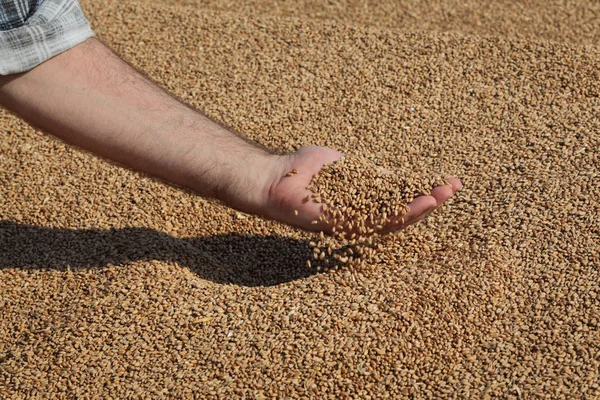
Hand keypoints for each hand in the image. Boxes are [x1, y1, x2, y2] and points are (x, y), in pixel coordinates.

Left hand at [259, 146, 462, 233]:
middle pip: (400, 213)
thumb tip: (392, 178)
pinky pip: (373, 222)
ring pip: (393, 221)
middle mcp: (358, 218)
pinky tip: (417, 204)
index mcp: (360, 204)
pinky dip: (398, 213)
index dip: (422, 192)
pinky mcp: (341, 226)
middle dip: (428, 201)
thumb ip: (368, 175)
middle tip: (453, 189)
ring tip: (443, 196)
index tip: (446, 181)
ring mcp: (351, 224)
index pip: (397, 200)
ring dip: (420, 209)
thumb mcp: (344, 166)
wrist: (274, 176)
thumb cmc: (302, 169)